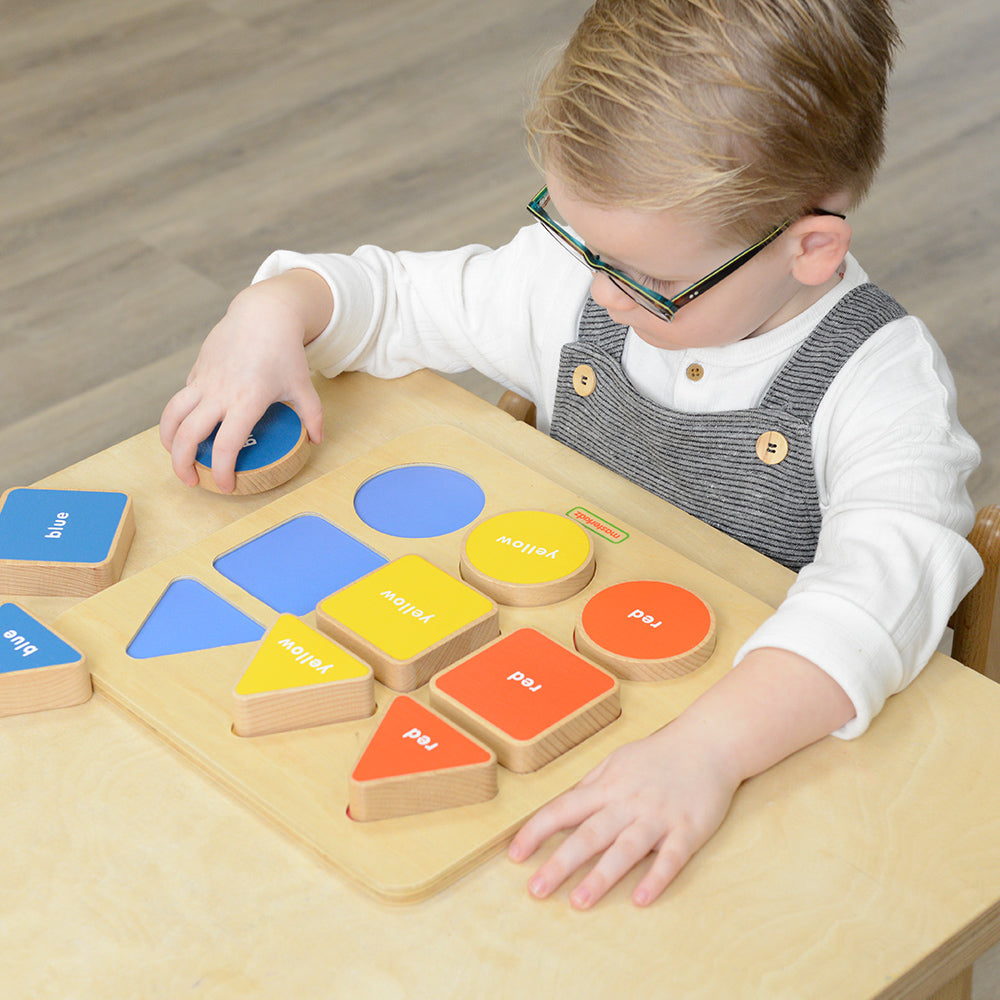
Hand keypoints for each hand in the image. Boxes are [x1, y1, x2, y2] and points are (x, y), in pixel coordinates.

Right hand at [159, 272, 329, 491]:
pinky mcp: (197, 371)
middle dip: (182, 464)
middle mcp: (219, 393)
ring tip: (176, 457)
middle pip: (187, 435)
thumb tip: (317, 440)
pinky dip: (178, 417)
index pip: (226, 445)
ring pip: (171, 415)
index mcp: (247, 401)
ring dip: (167, 440)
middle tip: (190, 480)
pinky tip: (187, 427)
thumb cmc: (286, 351)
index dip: (221, 470)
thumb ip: (312, 416)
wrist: (263, 314)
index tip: (225, 486)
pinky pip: (181, 398)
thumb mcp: (304, 386)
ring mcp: (204, 381)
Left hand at [508, 724, 739, 909]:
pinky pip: (671, 857)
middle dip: (560, 863)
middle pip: (589, 834)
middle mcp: (629, 802)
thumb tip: (563, 806)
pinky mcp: (688, 829)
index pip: (564, 809)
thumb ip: (592, 785)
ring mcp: (659, 817)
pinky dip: (656, 878)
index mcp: (608, 787)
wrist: (708, 743)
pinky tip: (641, 899)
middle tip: (536, 890)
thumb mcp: (617, 760)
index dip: (537, 831)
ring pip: (625, 849)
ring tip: (579, 902)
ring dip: (601, 876)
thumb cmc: (659, 754)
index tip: (514, 855)